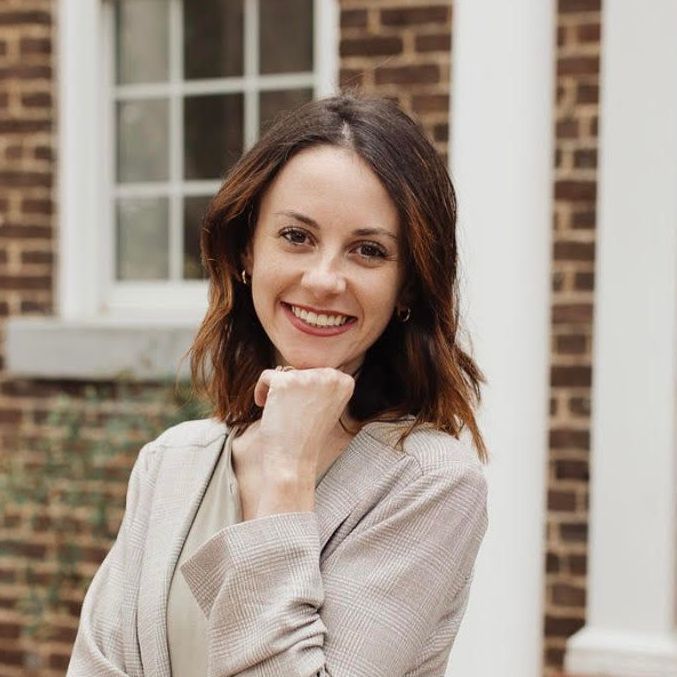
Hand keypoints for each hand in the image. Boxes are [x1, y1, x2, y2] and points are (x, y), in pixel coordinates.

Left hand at [251, 367, 354, 483]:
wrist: (293, 460)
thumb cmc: (306, 437)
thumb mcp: (326, 406)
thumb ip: (322, 385)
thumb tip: (308, 369)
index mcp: (344, 381)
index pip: (317, 372)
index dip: (305, 391)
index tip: (304, 409)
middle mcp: (330, 375)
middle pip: (301, 370)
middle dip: (292, 390)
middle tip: (293, 413)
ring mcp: (308, 377)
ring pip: (284, 372)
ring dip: (278, 392)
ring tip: (284, 413)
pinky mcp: (285, 381)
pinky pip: (267, 376)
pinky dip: (262, 391)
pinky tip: (267, 407)